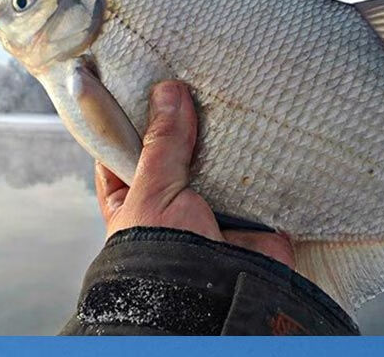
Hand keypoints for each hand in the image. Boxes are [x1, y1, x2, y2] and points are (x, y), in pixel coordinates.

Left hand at [95, 79, 294, 268]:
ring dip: (223, 136)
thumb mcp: (153, 191)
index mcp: (132, 202)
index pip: (124, 150)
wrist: (214, 305)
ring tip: (226, 92)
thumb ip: (163, 142)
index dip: (131, 116)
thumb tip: (168, 92)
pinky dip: (258, 154)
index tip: (143, 78)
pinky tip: (258, 120)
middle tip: (191, 77)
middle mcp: (171, 204)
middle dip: (186, 119)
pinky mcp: (252, 214)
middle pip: (175, 148)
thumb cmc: (161, 259)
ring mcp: (213, 208)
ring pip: (216, 158)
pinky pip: (255, 173)